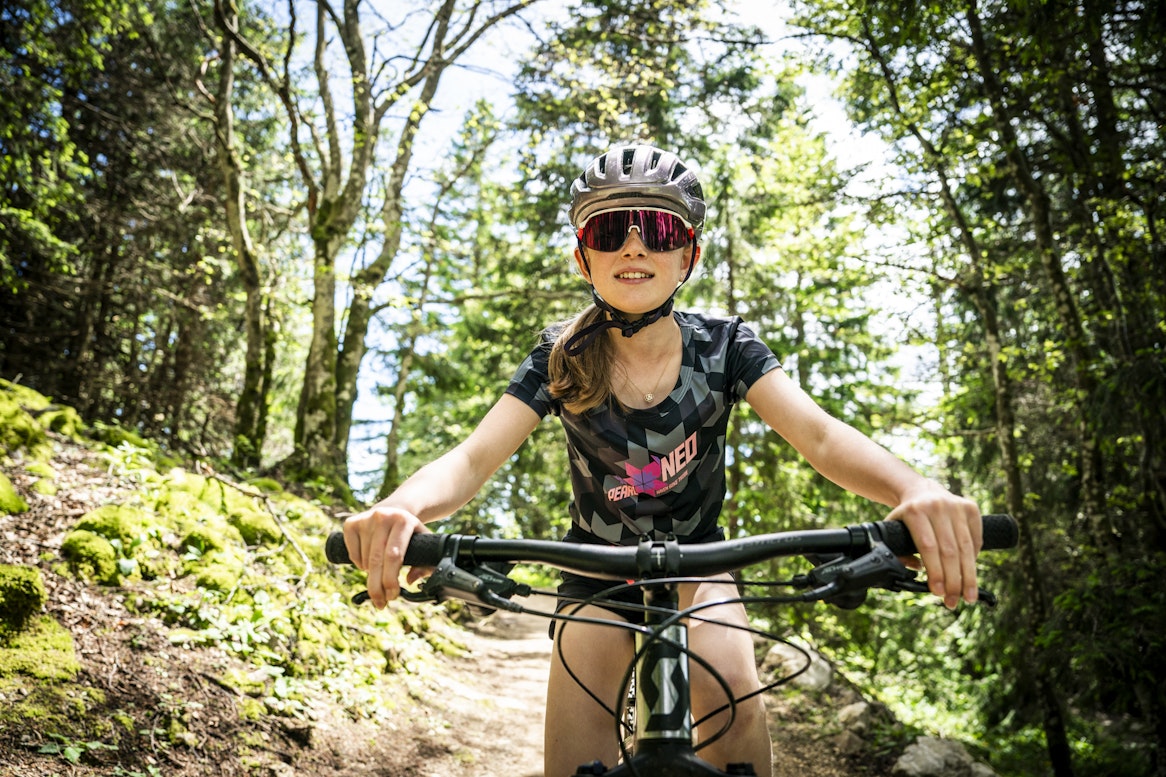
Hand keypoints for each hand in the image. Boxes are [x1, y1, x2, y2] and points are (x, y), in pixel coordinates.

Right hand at [341, 503, 431, 608]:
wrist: (394, 509)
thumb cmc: (410, 533)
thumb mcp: (423, 543)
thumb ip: (425, 564)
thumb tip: (410, 580)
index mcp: (404, 521)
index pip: (394, 556)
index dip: (391, 579)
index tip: (392, 596)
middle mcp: (383, 517)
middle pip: (376, 560)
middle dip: (377, 587)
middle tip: (381, 603)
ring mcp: (365, 519)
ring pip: (365, 560)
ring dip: (371, 575)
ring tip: (380, 574)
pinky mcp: (351, 523)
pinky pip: (352, 554)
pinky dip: (359, 565)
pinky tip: (368, 562)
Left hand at [887, 486, 982, 607]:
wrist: (922, 491)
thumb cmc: (907, 519)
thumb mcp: (894, 530)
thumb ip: (898, 552)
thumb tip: (914, 570)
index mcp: (915, 511)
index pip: (928, 546)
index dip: (935, 571)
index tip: (938, 592)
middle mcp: (937, 507)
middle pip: (949, 550)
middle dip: (953, 580)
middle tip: (952, 602)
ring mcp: (956, 506)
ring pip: (966, 547)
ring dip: (968, 576)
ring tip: (968, 597)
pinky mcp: (971, 508)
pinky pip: (976, 539)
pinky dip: (974, 559)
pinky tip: (970, 575)